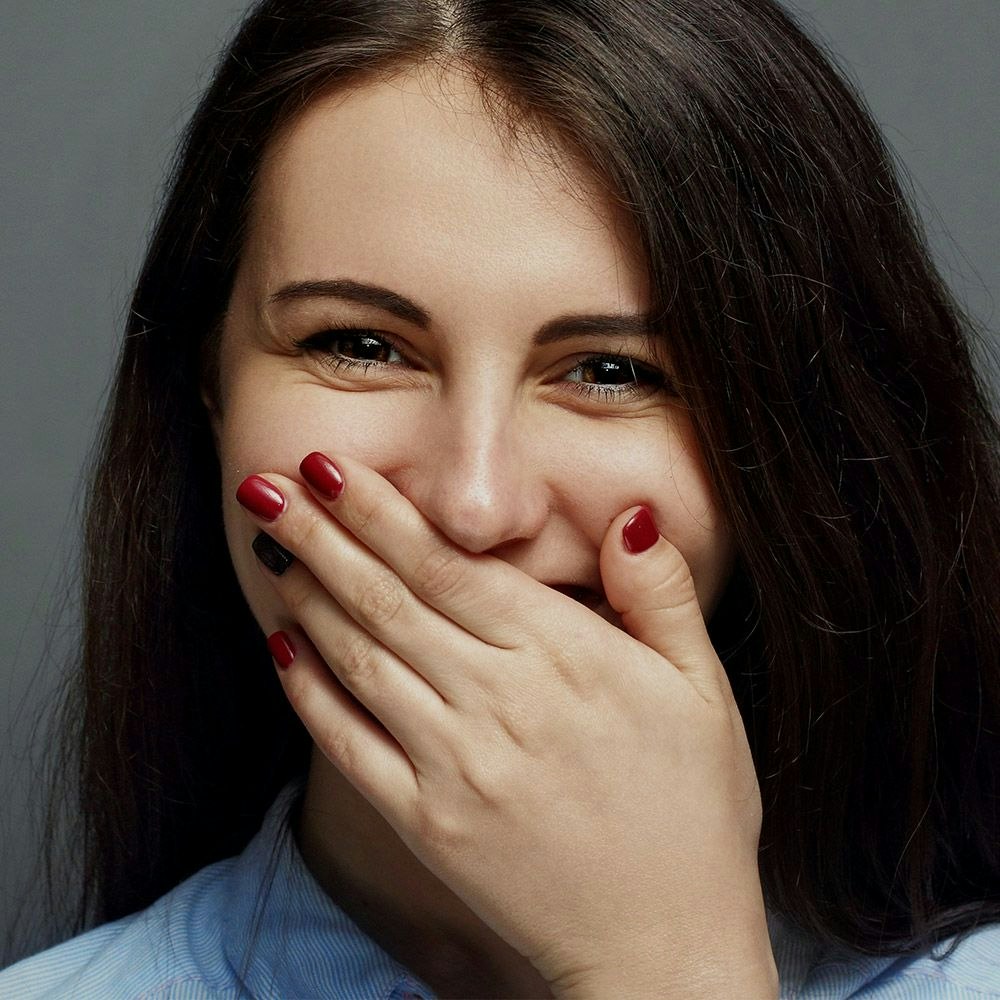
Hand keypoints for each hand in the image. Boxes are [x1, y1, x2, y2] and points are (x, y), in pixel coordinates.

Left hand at [236, 453, 776, 997]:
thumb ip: (659, 596)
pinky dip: (310, 693)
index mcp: (565, 658)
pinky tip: (283, 648)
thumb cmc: (694, 810)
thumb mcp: (704, 690)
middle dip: (323, 534)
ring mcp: (455, 766)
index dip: (382, 513)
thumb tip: (628, 517)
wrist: (663, 947)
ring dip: (309, 597)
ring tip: (274, 546)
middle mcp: (498, 702)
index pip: (450, 567)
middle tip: (268, 485)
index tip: (333, 468)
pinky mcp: (427, 823)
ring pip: (362, 660)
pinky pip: (351, 745)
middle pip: (390, 600)